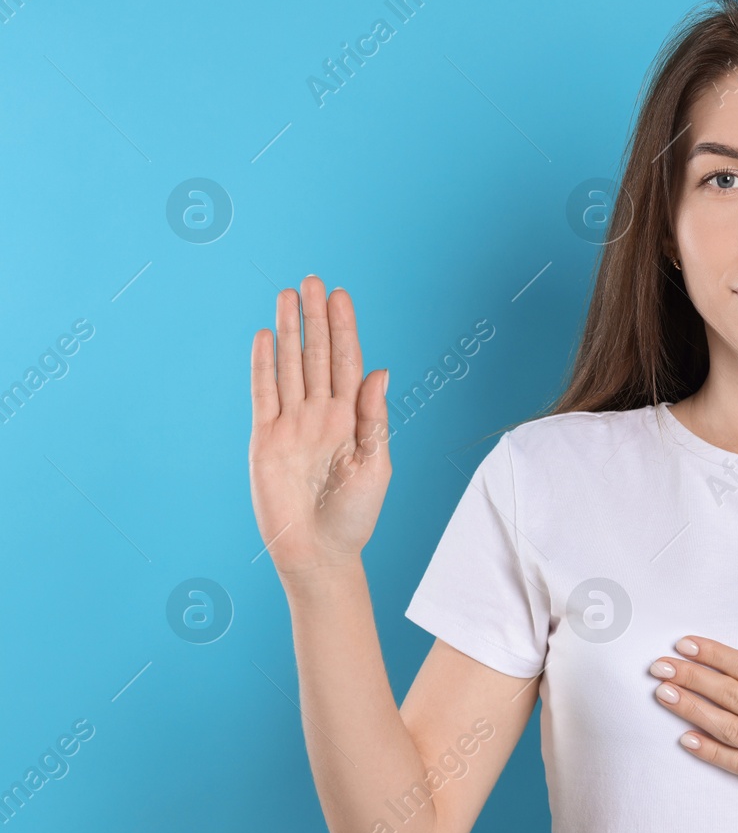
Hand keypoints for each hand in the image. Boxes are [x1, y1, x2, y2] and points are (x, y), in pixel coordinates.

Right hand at [248, 275, 390, 580]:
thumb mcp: (375, 465)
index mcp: (351, 417)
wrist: (318, 552)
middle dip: (315, 318)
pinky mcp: (265, 438)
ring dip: (287, 331)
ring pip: (288, 365)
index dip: (344, 328)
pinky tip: (262, 336)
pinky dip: (262, 365)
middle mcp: (320, 414)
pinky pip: (262, 394)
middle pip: (315, 354)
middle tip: (313, 280)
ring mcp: (291, 423)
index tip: (341, 296)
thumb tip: (380, 371)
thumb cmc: (354, 514)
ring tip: (287, 295)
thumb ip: (374, 418)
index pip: (346, 362)